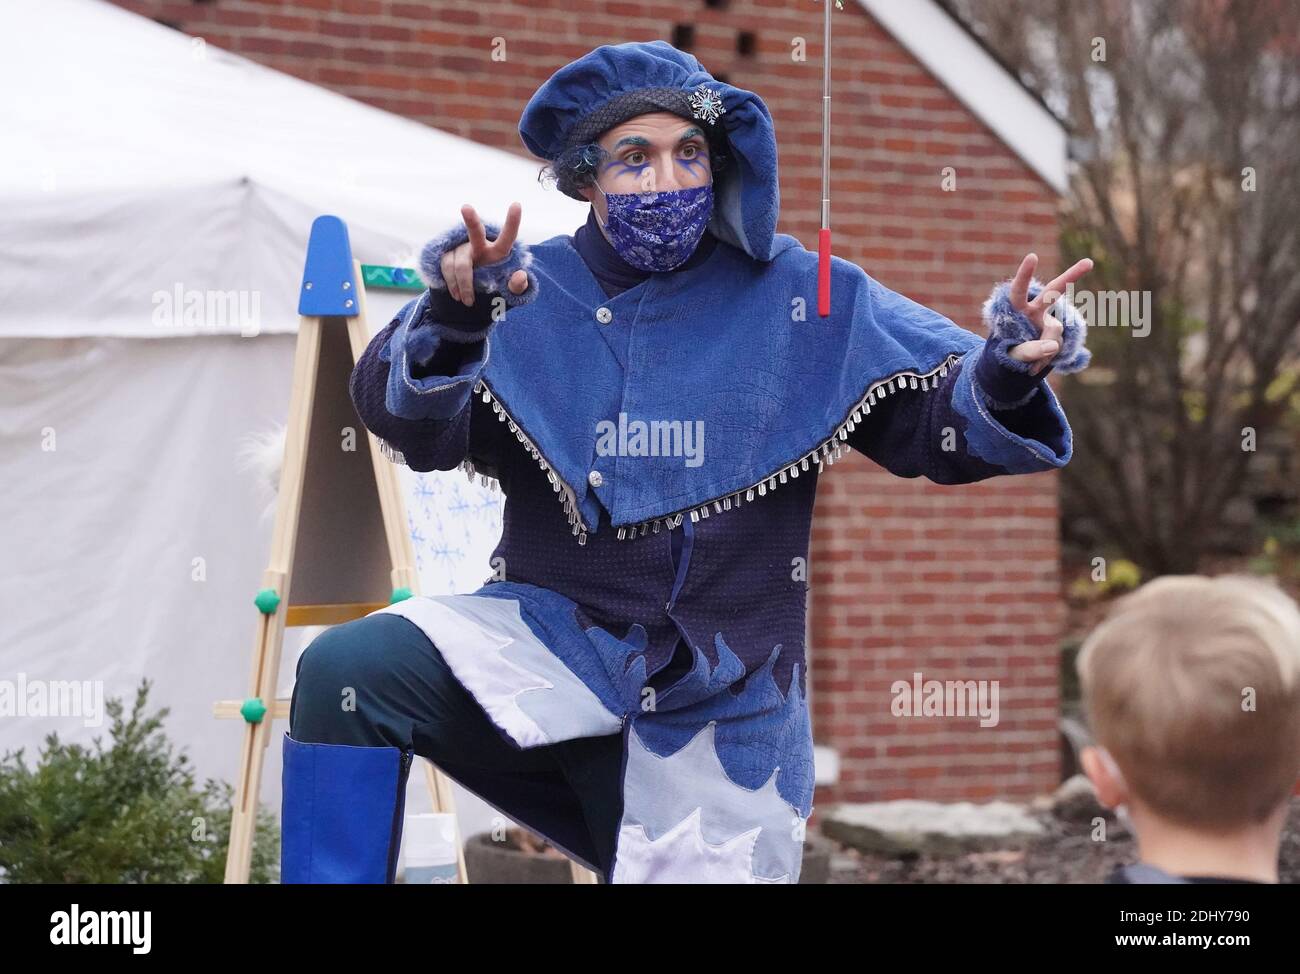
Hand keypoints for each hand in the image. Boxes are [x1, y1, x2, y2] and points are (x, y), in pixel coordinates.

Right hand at [441, 202, 529, 306]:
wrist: (472, 291)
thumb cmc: (494, 284)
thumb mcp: (508, 290)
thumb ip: (517, 286)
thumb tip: (521, 276)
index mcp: (498, 251)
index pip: (508, 236)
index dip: (512, 222)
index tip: (517, 204)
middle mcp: (479, 245)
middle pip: (475, 232)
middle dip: (471, 220)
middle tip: (466, 207)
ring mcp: (461, 248)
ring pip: (460, 265)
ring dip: (464, 286)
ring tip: (468, 301)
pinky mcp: (446, 254)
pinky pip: (447, 268)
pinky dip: (452, 285)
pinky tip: (457, 294)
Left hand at [1006, 253, 1093, 374]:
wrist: (1014, 358)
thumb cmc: (1008, 350)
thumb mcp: (1011, 353)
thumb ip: (1029, 351)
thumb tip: (1054, 346)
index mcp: (1015, 308)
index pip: (1018, 290)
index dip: (1025, 275)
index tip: (1033, 256)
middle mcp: (1034, 309)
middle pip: (1054, 290)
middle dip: (1071, 276)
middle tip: (1089, 262)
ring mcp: (1047, 319)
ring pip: (1055, 331)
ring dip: (1043, 351)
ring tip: (1029, 367)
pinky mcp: (1056, 332)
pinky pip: (1056, 345)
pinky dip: (1046, 359)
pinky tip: (1034, 368)